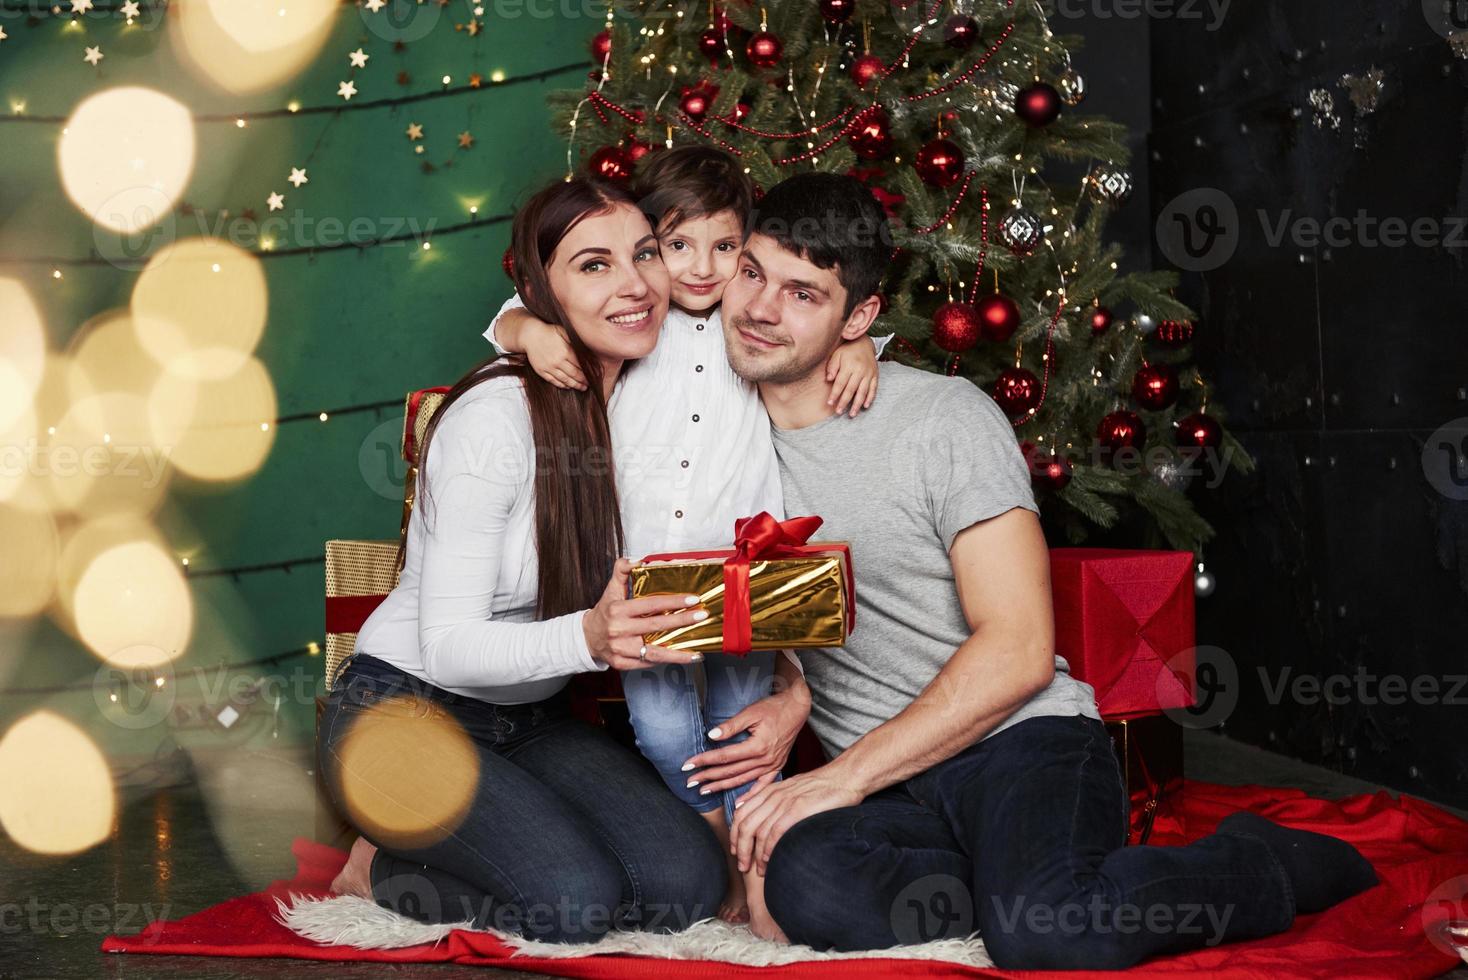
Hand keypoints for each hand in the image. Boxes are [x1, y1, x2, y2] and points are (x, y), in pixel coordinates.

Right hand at [524, 320, 587, 390]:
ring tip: (582, 388)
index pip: (581, 365)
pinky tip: (568, 386)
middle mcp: (557, 361)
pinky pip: (553, 381)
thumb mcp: (564, 332)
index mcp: (565, 351)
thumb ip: (576, 340)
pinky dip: (562, 385)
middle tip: (590, 384)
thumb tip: (588, 348)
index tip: (594, 375)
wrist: (530, 335)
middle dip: (584, 381)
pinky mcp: (541, 371)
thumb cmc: (549, 332)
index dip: (589, 371)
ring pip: (565, 380)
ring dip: (575, 385)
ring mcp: (549, 367)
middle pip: (574, 374)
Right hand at [583, 558, 706, 669]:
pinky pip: (647, 663)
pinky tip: (681, 657)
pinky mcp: (622, 664)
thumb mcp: (610, 589)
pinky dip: (665, 661)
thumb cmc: (605, 612)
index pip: (651, 604)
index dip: (673, 602)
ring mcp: (621, 649)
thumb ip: (622, 570)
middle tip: (701, 616)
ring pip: (653, 652)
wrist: (586, 637)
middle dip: (682, 621)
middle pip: (656, 626)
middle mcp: (619, 630)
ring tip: (696, 652)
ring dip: (677, 654)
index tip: (692, 599)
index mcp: (618, 610)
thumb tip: (638, 559)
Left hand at [681, 682, 809, 794]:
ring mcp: (772, 765)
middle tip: (689, 782)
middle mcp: (765, 760)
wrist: (796, 708)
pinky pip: (763, 786)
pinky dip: (750, 795)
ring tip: (704, 790)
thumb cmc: (774, 708)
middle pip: (730, 771)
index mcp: (757, 746)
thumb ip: (731, 726)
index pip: (724, 757)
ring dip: (722, 786)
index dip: (704, 761)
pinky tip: (738, 804)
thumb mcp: (751, 712)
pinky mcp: (777, 766)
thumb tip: (711, 735)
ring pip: (742, 780)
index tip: (687, 765)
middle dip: (708, 777)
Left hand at [729, 766, 862, 875]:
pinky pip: (776, 832)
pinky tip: (770, 861)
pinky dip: (769, 849)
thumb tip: (748, 806)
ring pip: (759, 831)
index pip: (741, 813)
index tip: (736, 852)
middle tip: (743, 866)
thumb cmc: (821, 786)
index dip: (735, 835)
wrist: (844, 777)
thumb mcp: (790, 787)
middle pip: (745, 824)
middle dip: (741, 849)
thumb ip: (770, 797)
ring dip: (755, 855)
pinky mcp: (798, 809)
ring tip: (758, 870)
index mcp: (769, 790)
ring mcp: (785, 802)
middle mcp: (773, 795)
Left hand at [825, 336, 878, 416]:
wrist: (864, 343)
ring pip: (863, 391)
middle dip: (844, 402)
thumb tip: (828, 379)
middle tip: (838, 412)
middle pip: (851, 389)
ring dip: (857, 404)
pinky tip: (865, 406)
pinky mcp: (875, 375)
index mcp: (849, 366)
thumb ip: (832, 367)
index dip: (835, 394)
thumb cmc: (847, 350)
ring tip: (852, 414)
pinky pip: (873, 389)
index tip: (830, 403)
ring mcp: (869, 373)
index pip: (840, 383)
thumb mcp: (837, 354)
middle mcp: (860, 371)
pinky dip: (870, 398)